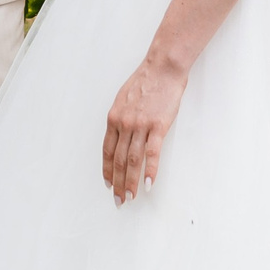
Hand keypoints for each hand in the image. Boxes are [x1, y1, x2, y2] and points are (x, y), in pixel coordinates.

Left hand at [101, 54, 186, 203]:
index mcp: (114, 118)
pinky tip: (148, 184)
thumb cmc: (145, 82)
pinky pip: (152, 153)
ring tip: (131, 197)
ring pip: (132, 160)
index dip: (107, 170)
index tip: (108, 184)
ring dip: (130, 182)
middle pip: (117, 159)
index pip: (107, 150)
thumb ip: (121, 118)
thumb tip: (119, 135)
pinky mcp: (158, 126)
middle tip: (118, 199)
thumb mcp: (124, 99)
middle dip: (117, 182)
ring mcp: (140, 125)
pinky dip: (150, 171)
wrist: (163, 69)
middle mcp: (124, 123)